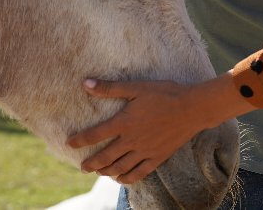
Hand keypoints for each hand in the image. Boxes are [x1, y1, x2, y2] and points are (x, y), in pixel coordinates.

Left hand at [66, 74, 252, 183]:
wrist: (192, 108)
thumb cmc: (165, 94)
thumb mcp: (136, 87)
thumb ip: (110, 88)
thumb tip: (85, 84)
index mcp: (124, 122)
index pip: (95, 135)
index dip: (80, 140)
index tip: (70, 143)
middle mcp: (131, 141)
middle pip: (105, 157)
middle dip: (91, 163)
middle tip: (82, 167)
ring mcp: (144, 152)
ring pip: (120, 168)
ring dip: (106, 172)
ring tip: (99, 172)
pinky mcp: (157, 158)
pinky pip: (138, 173)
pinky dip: (127, 178)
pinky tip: (121, 179)